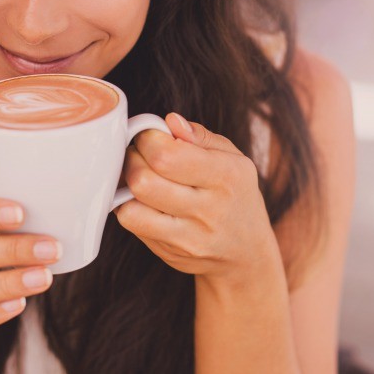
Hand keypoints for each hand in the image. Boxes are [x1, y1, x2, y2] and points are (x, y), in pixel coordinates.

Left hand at [114, 113, 270, 285]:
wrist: (246, 253)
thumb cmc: (235, 195)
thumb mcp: (233, 158)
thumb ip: (200, 136)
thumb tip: (170, 121)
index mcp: (227, 176)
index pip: (167, 155)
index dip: (148, 139)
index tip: (151, 136)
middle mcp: (209, 209)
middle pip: (143, 180)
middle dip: (132, 158)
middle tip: (140, 154)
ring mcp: (189, 236)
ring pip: (132, 206)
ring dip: (126, 184)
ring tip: (140, 175)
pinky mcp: (169, 252)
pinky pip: (132, 223)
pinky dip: (127, 206)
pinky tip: (141, 199)